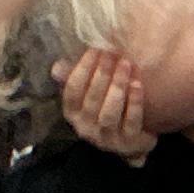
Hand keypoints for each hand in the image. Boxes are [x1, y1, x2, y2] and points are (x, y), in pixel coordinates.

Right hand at [55, 43, 157, 159]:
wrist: (130, 141)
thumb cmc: (105, 109)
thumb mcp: (87, 94)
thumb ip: (73, 78)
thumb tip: (56, 67)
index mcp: (72, 113)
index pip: (72, 91)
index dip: (82, 69)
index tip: (94, 49)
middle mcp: (86, 127)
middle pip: (92, 100)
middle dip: (102, 74)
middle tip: (112, 53)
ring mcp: (107, 138)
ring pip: (109, 113)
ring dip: (117, 87)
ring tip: (126, 64)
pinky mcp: (128, 143)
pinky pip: (131, 122)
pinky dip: (134, 102)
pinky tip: (137, 84)